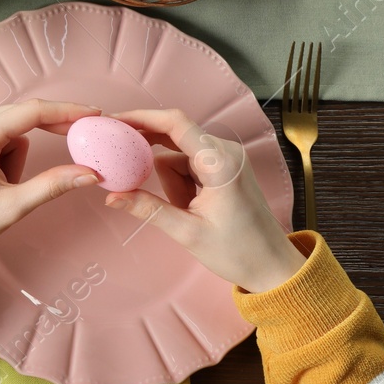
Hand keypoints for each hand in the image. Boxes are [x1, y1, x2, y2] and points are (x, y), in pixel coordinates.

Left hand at [0, 100, 100, 255]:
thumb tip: (90, 173)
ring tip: (2, 186)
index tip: (93, 113)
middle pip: (21, 117)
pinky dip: (3, 152)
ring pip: (9, 128)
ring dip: (16, 154)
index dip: (66, 111)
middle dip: (44, 136)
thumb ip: (53, 184)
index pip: (32, 111)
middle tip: (74, 148)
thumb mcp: (13, 206)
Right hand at [104, 109, 305, 292]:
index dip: (141, 117)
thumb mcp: (188, 233)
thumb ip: (148, 209)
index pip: (175, 123)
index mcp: (220, 163)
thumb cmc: (238, 252)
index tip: (113, 121)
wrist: (273, 266)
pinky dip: (179, 183)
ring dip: (170, 181)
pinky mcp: (223, 167)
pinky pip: (187, 165)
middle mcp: (225, 152)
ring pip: (176, 155)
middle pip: (171, 138)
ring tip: (184, 211)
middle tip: (123, 169)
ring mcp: (225, 158)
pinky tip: (188, 206)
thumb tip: (111, 196)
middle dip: (149, 157)